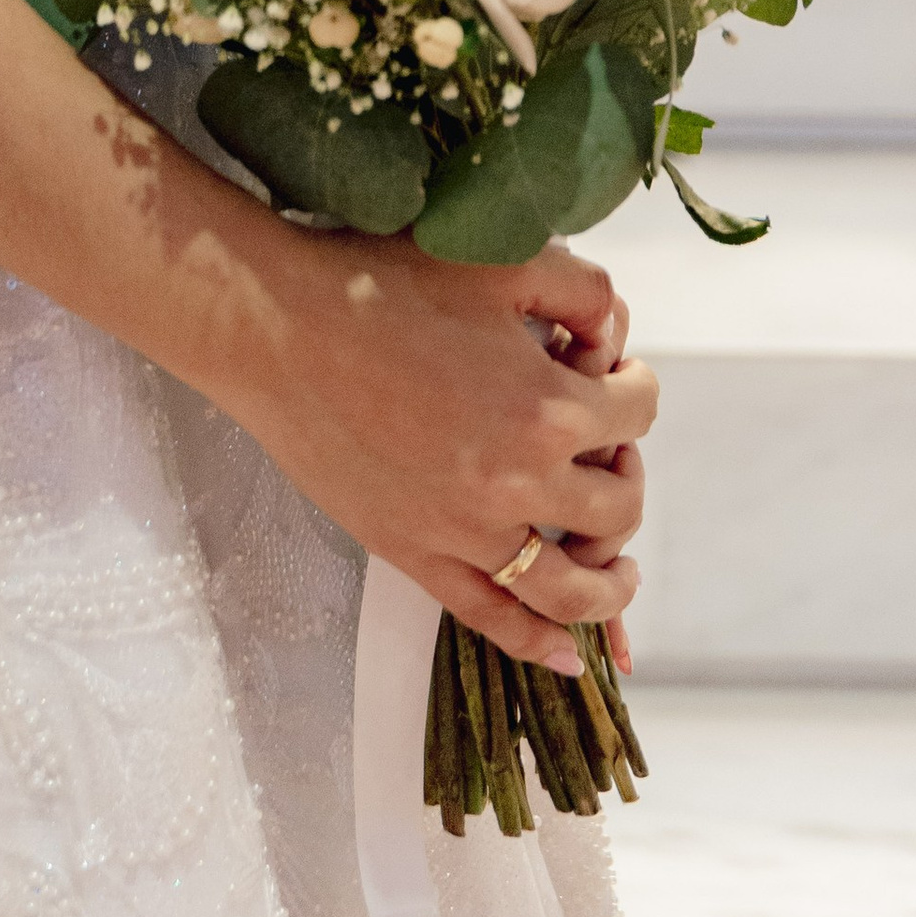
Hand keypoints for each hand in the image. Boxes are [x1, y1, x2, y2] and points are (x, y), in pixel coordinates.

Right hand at [218, 233, 654, 677]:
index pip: (637, 414)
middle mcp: (519, 482)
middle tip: (606, 448)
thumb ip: (582, 289)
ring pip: (570, 589)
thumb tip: (615, 339)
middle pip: (618, 504)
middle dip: (626, 472)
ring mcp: (467, 531)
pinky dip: (539, 646)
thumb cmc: (381, 281)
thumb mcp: (498, 259)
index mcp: (547, 407)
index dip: (635, 387)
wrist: (278, 327)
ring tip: (621, 569)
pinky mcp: (417, 556)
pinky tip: (568, 656)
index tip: (614, 375)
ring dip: (611, 585)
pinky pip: (494, 619)